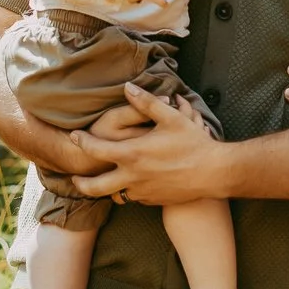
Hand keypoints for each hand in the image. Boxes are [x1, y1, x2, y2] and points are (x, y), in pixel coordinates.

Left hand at [69, 83, 225, 204]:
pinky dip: (130, 190)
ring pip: (115, 195)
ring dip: (108, 188)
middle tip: (75, 177)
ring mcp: (142, 192)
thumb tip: (128, 87)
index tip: (75, 137)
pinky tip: (135, 181)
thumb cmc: (193, 144)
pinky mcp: (153, 201)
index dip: (81, 142)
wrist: (213, 174)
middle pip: (94, 187)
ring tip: (105, 180)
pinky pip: (134, 197)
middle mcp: (132, 177)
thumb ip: (146, 102)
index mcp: (132, 154)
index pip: (95, 150)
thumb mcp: (171, 117)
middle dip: (81, 183)